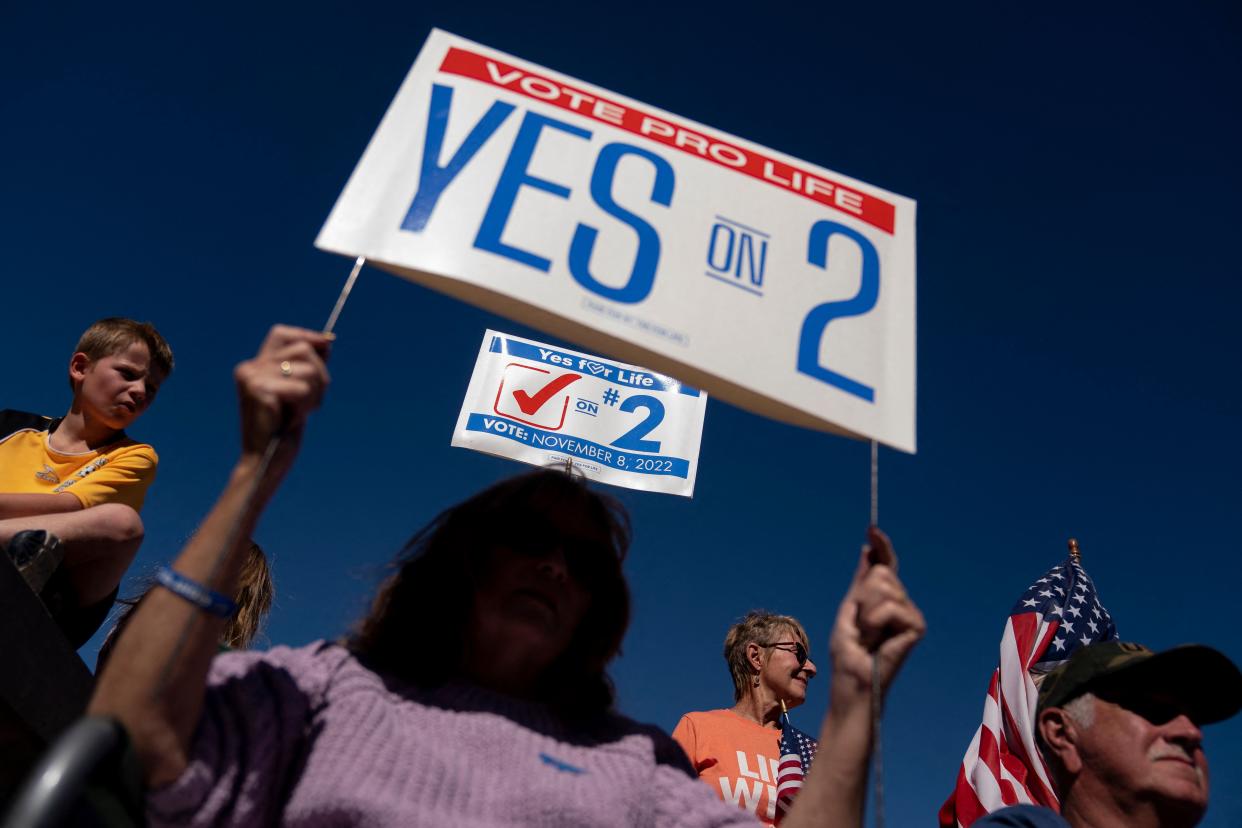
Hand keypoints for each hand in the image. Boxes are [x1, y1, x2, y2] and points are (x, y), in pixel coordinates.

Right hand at [233, 325, 331, 478]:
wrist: (266, 460)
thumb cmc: (283, 428)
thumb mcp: (298, 391)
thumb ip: (306, 366)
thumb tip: (327, 341)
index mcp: (253, 366)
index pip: (282, 334)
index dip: (306, 336)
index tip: (327, 346)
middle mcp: (248, 367)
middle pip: (303, 350)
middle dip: (320, 375)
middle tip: (312, 403)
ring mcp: (251, 377)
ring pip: (307, 370)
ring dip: (314, 394)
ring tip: (299, 413)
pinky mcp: (258, 389)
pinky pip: (302, 388)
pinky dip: (305, 406)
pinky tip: (292, 420)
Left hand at [829, 526, 924, 704]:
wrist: (853, 680)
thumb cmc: (848, 652)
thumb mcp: (849, 608)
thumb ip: (861, 581)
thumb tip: (868, 549)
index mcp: (881, 598)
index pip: (885, 565)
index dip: (882, 546)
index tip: (872, 529)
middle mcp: (900, 602)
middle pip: (880, 572)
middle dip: (862, 595)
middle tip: (861, 625)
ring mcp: (910, 613)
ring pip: (883, 586)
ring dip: (866, 611)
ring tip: (868, 634)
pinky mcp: (916, 626)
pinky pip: (890, 606)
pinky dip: (875, 621)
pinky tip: (877, 639)